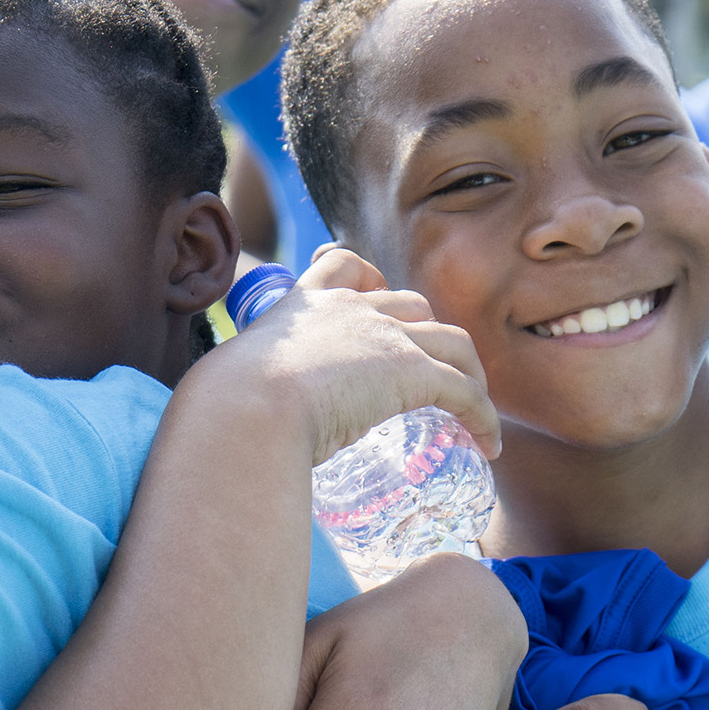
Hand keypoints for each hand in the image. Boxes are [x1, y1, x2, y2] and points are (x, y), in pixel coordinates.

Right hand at [206, 247, 500, 464]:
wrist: (246, 408)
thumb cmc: (227, 409)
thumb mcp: (233, 385)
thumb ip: (241, 396)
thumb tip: (219, 435)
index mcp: (306, 303)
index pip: (344, 265)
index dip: (370, 280)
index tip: (378, 299)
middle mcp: (351, 308)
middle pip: (412, 304)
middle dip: (430, 335)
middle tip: (432, 375)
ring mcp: (385, 336)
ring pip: (452, 342)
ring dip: (469, 374)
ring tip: (473, 409)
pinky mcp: (411, 371)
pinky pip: (465, 391)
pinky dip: (483, 416)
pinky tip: (488, 444)